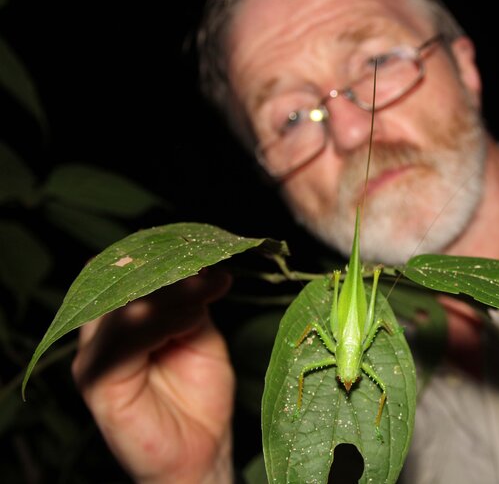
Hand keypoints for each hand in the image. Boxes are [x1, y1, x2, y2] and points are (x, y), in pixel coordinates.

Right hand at [72, 268, 234, 483]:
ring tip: (206, 289)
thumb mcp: (201, 335)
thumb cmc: (198, 395)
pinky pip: (121, 342)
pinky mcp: (98, 381)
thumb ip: (191, 302)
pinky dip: (157, 323)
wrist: (201, 450)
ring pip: (122, 306)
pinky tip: (190, 320)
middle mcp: (102, 332)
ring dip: (170, 294)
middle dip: (168, 269)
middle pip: (121, 282)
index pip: (129, 270)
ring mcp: (95, 356)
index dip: (164, 253)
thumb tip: (203, 267)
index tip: (206, 245)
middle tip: (207, 265)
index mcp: (122, 316)